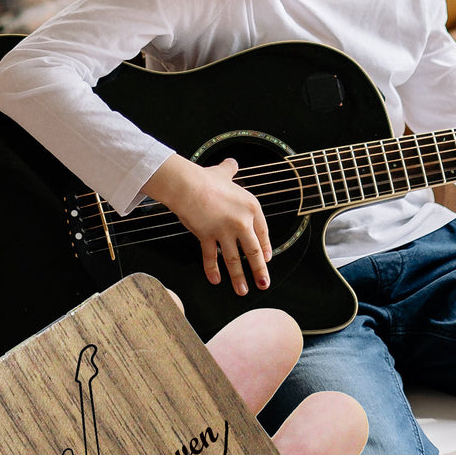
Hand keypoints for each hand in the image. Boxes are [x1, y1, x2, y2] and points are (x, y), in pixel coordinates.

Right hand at [146, 154, 272, 296]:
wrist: (188, 185)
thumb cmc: (206, 178)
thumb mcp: (224, 173)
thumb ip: (230, 170)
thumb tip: (232, 163)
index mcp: (251, 207)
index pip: (262, 232)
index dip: (265, 247)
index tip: (267, 259)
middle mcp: (241, 221)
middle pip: (253, 250)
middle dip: (259, 270)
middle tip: (264, 284)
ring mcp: (225, 231)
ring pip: (234, 259)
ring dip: (239, 277)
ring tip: (242, 291)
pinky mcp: (208, 236)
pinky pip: (211, 257)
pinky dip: (212, 270)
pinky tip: (216, 281)